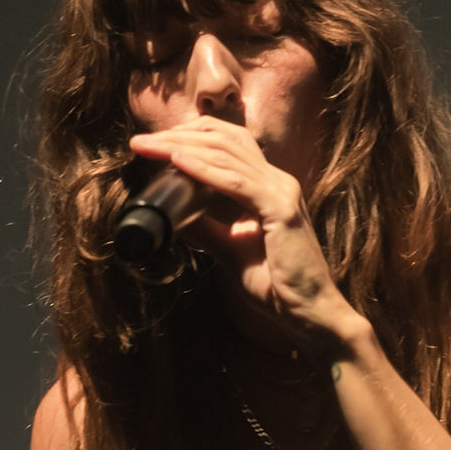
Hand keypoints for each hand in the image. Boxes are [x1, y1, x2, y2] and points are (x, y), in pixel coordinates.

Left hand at [128, 119, 361, 351]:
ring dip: (183, 148)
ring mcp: (282, 192)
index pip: (229, 144)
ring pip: (226, 155)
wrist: (308, 314)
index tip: (156, 144)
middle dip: (180, 135)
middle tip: (141, 141)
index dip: (192, 137)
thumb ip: (206, 231)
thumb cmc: (276, 287)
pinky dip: (204, 170)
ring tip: (149, 147)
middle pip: (225, 140)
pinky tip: (177, 162)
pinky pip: (236, 183)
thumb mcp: (230, 252)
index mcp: (269, 187)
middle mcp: (278, 181)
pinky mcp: (281, 210)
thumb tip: (173, 218)